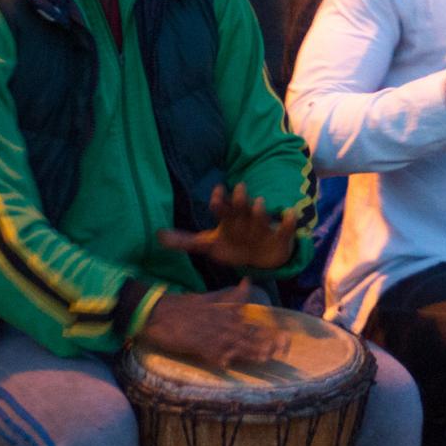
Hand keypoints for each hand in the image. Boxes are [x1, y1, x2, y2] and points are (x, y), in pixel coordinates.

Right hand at [139, 291, 290, 370]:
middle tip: (282, 352)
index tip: (285, 340)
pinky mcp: (197, 346)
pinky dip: (221, 360)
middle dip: (265, 345)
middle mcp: (221, 324)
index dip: (268, 334)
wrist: (159, 311)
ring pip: (235, 346)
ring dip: (250, 353)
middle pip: (248, 336)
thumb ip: (231, 294)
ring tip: (265, 359)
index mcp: (225, 313)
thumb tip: (248, 281)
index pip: (251, 324)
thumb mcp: (211, 297)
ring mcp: (210, 335)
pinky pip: (212, 355)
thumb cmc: (185, 305)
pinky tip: (230, 365)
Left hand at [157, 185, 301, 271]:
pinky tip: (288, 214)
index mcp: (228, 220)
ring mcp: (262, 226)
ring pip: (261, 215)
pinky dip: (288, 221)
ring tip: (259, 203)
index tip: (217, 192)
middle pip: (241, 207)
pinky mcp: (279, 235)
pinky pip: (285, 227)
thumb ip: (184, 241)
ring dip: (260, 210)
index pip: (221, 208)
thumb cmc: (233, 246)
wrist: (262, 257)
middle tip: (239, 187)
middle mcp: (245, 219)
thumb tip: (157, 236)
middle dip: (240, 199)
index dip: (219, 201)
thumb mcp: (208, 244)